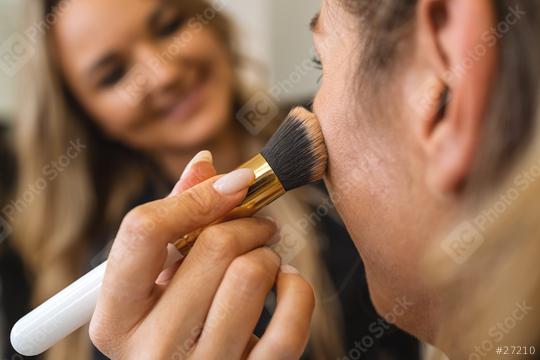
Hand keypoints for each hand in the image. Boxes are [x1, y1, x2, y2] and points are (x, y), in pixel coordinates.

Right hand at [89, 151, 314, 358]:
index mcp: (116, 318)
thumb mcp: (157, 283)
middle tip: (256, 226)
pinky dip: (298, 288)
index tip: (235, 183)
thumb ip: (175, 222)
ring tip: (264, 259)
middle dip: (246, 223)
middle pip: (213, 247)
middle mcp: (152, 350)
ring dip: (268, 254)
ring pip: (252, 274)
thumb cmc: (176, 327)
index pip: (144, 231)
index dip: (196, 196)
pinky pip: (292, 319)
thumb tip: (205, 163)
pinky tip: (284, 286)